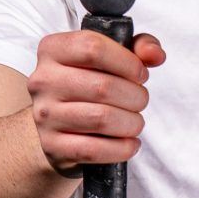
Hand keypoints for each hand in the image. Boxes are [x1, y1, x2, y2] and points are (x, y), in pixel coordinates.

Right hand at [27, 27, 165, 173]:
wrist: (54, 128)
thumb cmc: (86, 87)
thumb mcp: (108, 58)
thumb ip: (136, 47)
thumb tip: (155, 54)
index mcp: (52, 49)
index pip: (93, 48)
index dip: (127, 62)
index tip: (140, 74)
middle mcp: (43, 81)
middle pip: (103, 86)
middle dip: (135, 96)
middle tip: (140, 101)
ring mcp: (45, 115)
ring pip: (102, 119)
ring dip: (131, 123)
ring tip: (135, 122)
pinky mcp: (53, 146)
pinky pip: (95, 149)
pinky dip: (122, 148)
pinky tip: (129, 143)